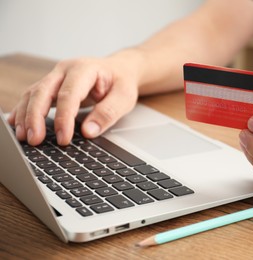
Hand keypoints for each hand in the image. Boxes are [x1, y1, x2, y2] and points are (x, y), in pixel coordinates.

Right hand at [8, 52, 142, 145]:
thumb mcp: (125, 97)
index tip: (63, 139)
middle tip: (34, 140)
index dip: (63, 118)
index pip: (69, 94)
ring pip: (33, 94)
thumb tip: (88, 132)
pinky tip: (17, 124)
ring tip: (24, 137)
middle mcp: (65, 69)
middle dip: (35, 117)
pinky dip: (24, 110)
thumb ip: (108, 113)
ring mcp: (56, 76)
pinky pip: (33, 97)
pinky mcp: (52, 86)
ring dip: (26, 116)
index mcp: (85, 69)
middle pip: (43, 91)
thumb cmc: (121, 82)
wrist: (119, 70)